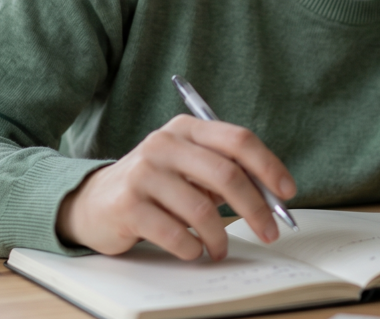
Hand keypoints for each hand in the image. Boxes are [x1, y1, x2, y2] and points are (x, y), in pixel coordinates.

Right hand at [55, 114, 296, 260]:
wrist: (93, 202)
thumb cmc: (154, 186)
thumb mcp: (188, 168)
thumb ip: (224, 173)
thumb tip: (271, 197)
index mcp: (185, 129)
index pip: (239, 140)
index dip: (269, 167)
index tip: (286, 193)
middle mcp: (163, 144)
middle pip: (226, 174)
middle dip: (256, 208)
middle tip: (269, 231)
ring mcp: (144, 173)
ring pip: (202, 211)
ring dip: (220, 238)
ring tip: (219, 249)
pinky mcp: (128, 206)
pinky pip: (176, 236)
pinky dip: (192, 250)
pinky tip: (191, 250)